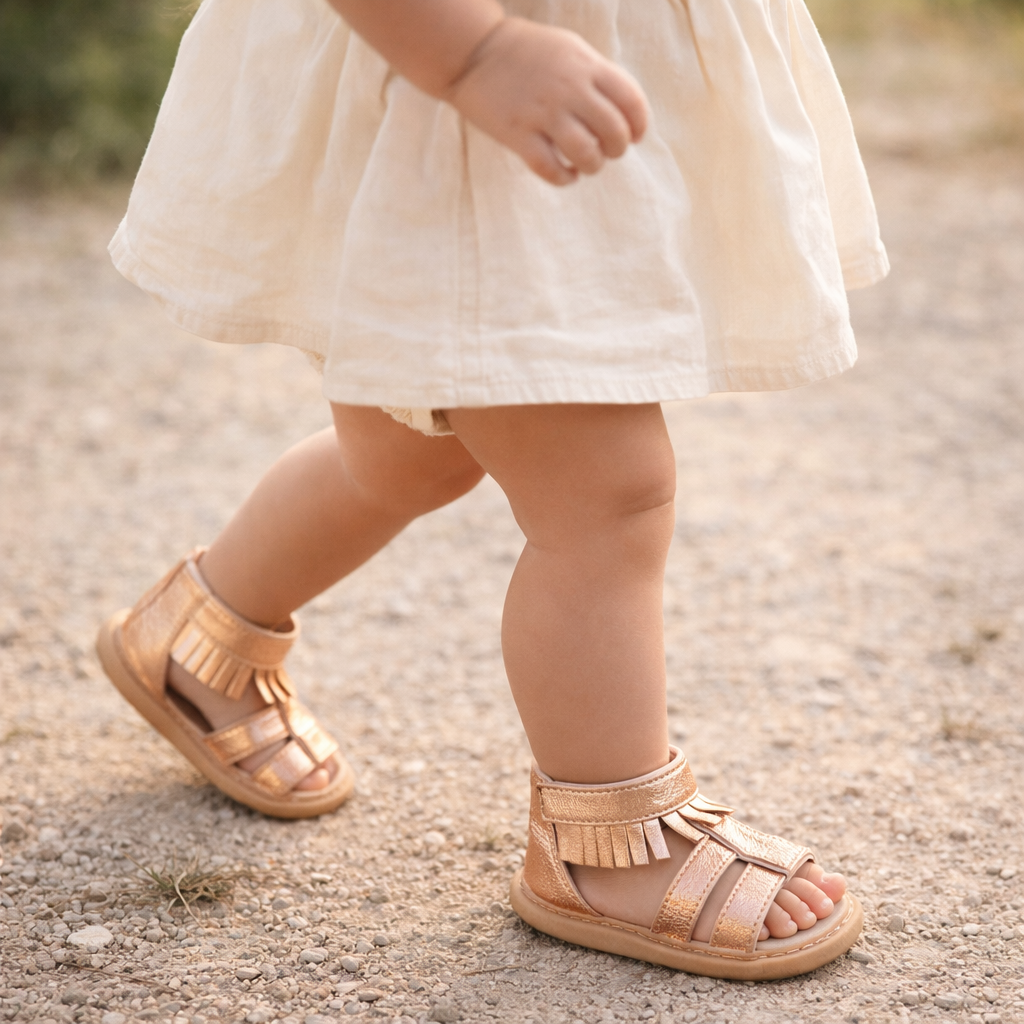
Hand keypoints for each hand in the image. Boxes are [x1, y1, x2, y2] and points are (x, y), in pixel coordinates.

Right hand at [444, 18, 649, 185]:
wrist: (473, 51)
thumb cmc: (526, 52)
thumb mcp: (570, 50)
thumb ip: (596, 77)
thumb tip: (622, 113)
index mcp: (586, 66)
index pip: (631, 100)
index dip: (639, 125)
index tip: (634, 135)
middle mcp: (569, 89)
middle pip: (614, 132)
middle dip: (617, 149)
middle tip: (607, 151)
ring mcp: (543, 114)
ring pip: (586, 154)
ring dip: (593, 165)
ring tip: (586, 164)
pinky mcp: (518, 135)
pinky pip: (551, 169)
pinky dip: (565, 178)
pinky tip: (566, 173)